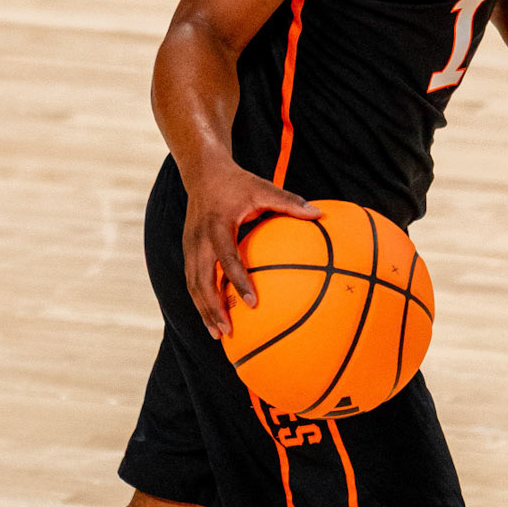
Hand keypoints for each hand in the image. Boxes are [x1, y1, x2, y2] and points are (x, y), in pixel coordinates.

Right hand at [182, 162, 319, 337]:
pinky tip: (213, 317)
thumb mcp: (263, 188)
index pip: (227, 258)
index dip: (238, 281)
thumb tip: (319, 214)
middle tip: (227, 332)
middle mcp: (199, 239)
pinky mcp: (188, 250)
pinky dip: (200, 300)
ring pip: (193, 284)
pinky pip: (192, 279)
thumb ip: (289, 201)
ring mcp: (190, 246)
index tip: (252, 303)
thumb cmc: (238, 182)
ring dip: (203, 310)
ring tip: (218, 334)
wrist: (203, 172)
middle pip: (201, 280)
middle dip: (212, 308)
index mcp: (217, 225)